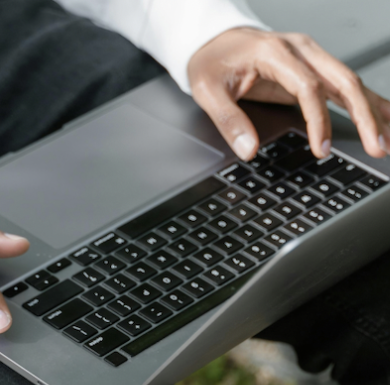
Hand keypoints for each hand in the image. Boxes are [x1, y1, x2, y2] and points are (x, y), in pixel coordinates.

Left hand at [188, 28, 389, 160]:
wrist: (212, 41)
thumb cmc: (211, 62)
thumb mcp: (207, 91)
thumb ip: (228, 120)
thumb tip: (249, 150)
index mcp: (275, 53)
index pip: (307, 88)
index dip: (317, 120)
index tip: (321, 148)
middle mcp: (300, 51)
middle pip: (342, 81)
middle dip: (364, 116)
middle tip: (377, 146)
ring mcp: (309, 58)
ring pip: (350, 82)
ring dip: (372, 110)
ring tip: (388, 138)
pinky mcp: (310, 70)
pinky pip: (343, 86)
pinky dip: (365, 102)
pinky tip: (384, 116)